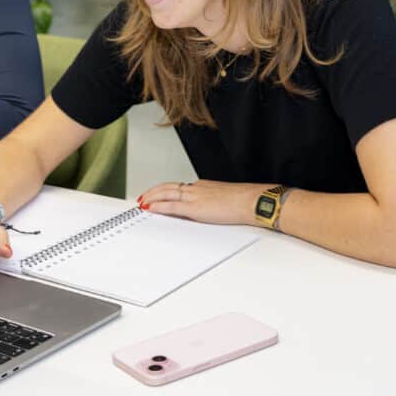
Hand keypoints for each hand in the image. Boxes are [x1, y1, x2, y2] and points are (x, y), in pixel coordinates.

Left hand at [137, 179, 270, 225]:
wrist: (252, 201)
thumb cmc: (246, 201)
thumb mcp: (226, 198)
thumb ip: (215, 202)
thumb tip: (212, 209)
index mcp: (204, 186)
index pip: (180, 186)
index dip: (166, 190)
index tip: (159, 193)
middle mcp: (196, 188)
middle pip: (168, 187)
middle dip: (154, 191)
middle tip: (143, 197)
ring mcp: (194, 197)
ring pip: (165, 193)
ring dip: (151, 197)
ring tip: (142, 202)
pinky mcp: (194, 208)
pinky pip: (171, 205)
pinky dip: (158, 206)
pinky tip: (150, 208)